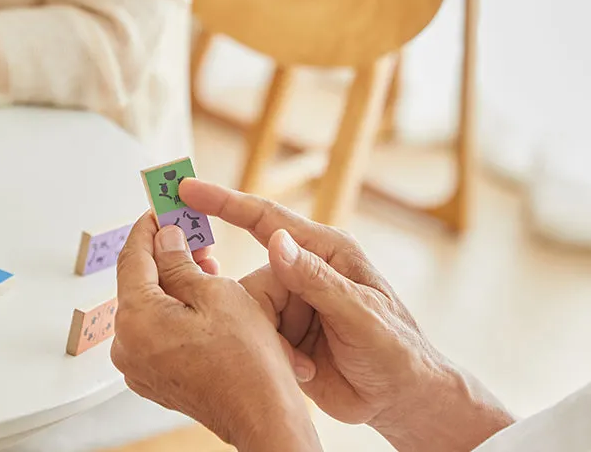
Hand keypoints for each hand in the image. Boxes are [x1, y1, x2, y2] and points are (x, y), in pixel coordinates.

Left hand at [113, 213, 321, 451]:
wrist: (263, 417)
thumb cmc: (246, 362)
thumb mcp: (215, 292)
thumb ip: (179, 260)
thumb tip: (164, 238)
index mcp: (136, 320)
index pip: (132, 256)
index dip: (149, 226)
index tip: (161, 207)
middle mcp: (128, 345)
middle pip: (138, 280)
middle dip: (165, 252)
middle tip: (192, 231)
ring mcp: (138, 365)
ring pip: (148, 304)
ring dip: (173, 278)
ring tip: (205, 262)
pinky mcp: (153, 376)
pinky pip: (155, 328)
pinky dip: (173, 306)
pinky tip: (200, 294)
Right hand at [181, 180, 513, 451]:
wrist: (403, 400)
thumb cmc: (396, 349)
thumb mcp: (360, 313)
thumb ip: (316, 279)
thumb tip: (277, 240)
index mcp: (324, 250)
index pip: (265, 218)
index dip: (223, 201)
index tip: (187, 188)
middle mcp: (302, 271)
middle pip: (252, 274)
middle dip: (252, 305)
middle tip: (274, 332)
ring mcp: (292, 303)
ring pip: (248, 309)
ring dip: (267, 336)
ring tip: (301, 359)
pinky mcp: (283, 334)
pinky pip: (254, 335)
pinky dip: (269, 354)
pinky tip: (299, 369)